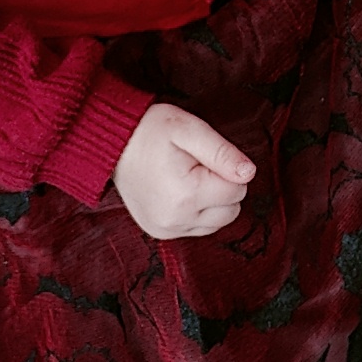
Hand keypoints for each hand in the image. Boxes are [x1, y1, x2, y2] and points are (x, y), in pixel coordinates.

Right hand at [112, 103, 254, 240]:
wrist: (112, 144)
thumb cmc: (149, 130)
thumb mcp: (189, 129)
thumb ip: (222, 152)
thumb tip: (249, 173)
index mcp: (187, 194)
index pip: (238, 189)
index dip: (228, 169)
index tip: (205, 156)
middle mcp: (176, 219)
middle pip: (231, 210)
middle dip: (222, 187)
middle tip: (197, 166)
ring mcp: (167, 229)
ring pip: (217, 223)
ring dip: (212, 202)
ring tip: (188, 178)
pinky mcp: (160, 232)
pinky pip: (198, 228)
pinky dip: (198, 212)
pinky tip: (181, 192)